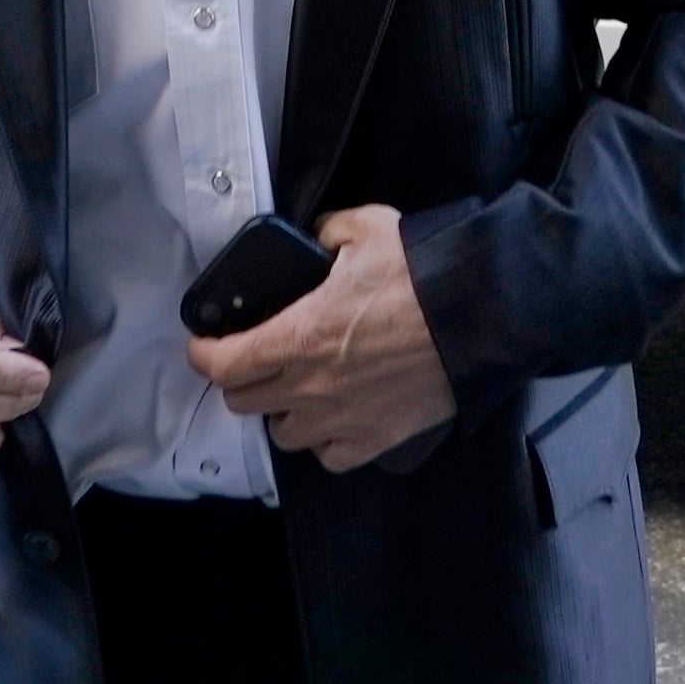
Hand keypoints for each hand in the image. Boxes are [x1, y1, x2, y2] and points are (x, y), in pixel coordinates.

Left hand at [184, 206, 456, 472]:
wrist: (481, 317)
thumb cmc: (424, 275)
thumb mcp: (365, 228)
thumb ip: (325, 232)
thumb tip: (316, 239)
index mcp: (298, 335)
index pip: (223, 363)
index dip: (204, 353)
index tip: (203, 344)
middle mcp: (311, 385)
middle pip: (244, 400)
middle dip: (240, 378)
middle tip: (251, 359)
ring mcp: (342, 419)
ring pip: (282, 433)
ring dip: (280, 411)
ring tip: (295, 389)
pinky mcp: (375, 440)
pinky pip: (328, 455)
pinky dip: (323, 440)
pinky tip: (332, 418)